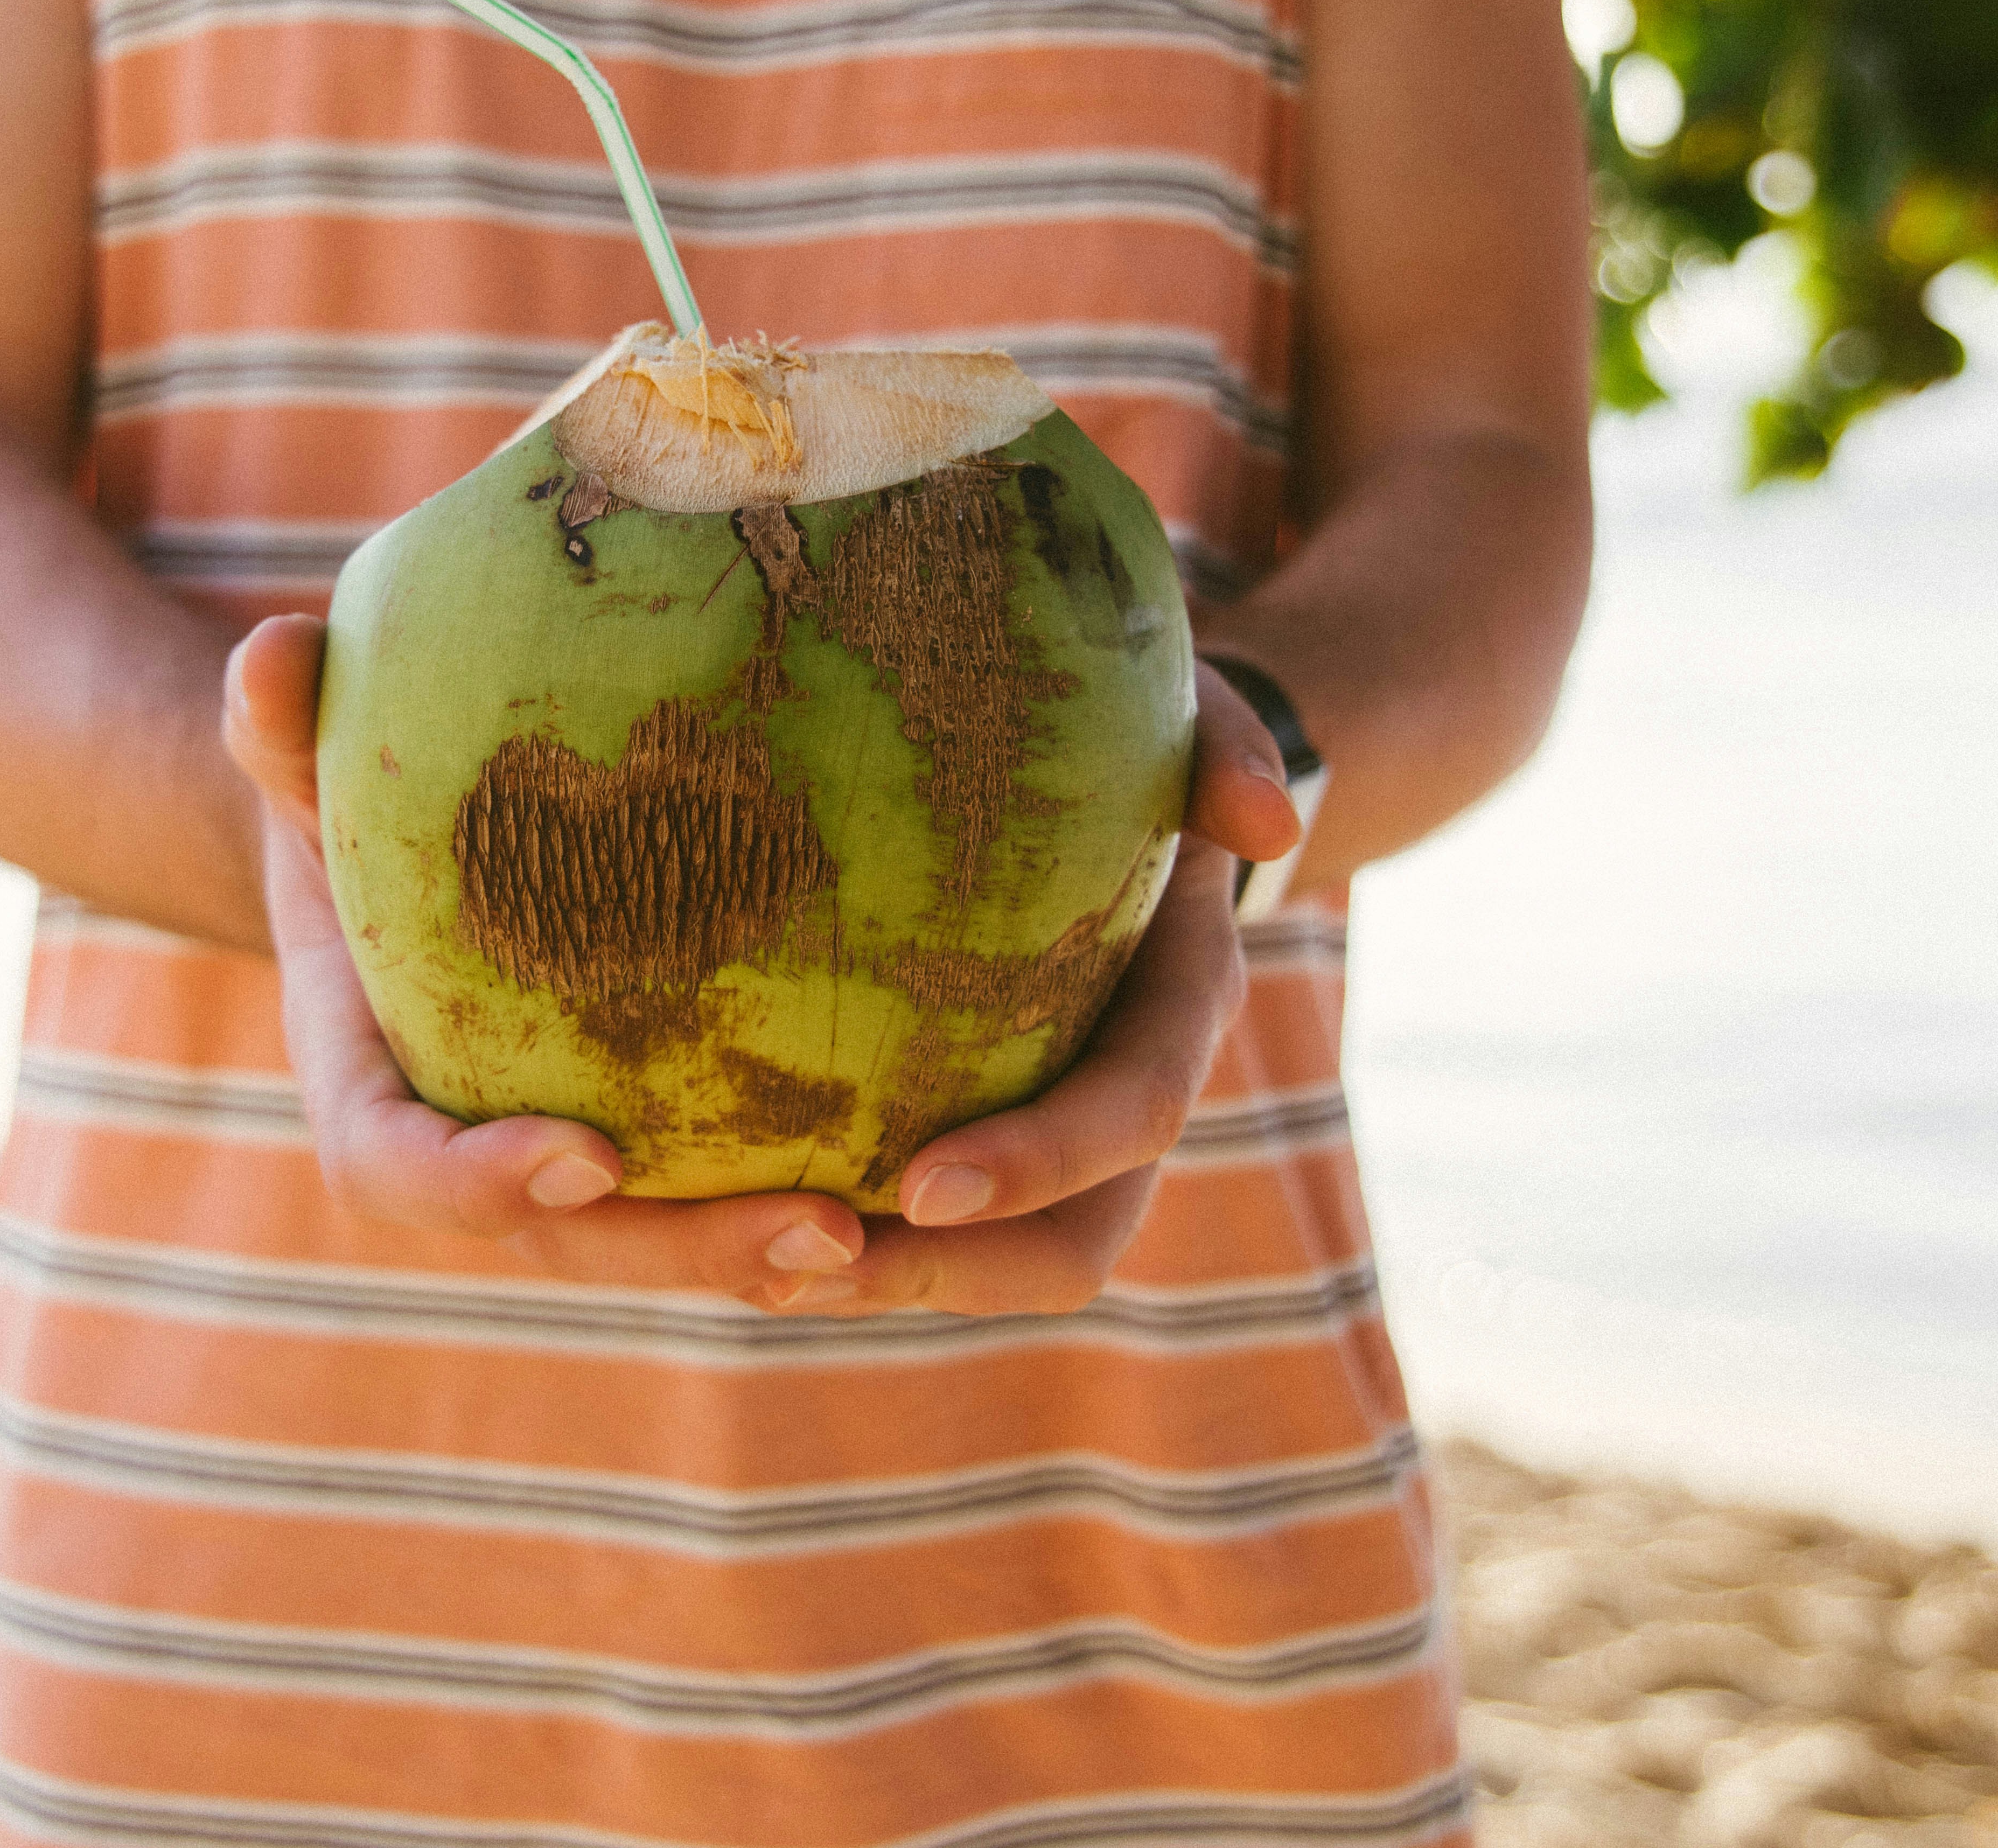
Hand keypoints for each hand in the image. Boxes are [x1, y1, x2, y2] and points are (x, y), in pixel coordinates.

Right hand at [223, 616, 868, 1296]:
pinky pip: (698, 1196)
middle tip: (821, 1232)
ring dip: (756, 1254)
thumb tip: (270, 651)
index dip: (483, 1183)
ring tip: (877, 1237)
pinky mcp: (626, 1147)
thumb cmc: (336, 799)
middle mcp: (457, 1152)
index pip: (398, 1168)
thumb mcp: (301, 763)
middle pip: (563, 1240)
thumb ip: (282, 725)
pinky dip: (781, 1202)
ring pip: (647, 1244)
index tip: (591, 1152)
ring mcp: (545, 1163)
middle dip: (684, 1252)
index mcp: (363, 1084)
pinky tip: (905, 1198)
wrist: (376, 860)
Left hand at [777, 660, 1298, 1316]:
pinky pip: (927, 1222)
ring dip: (884, 1284)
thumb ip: (1228, 748)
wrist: (1128, 779)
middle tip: (807, 1267)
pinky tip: (729, 1227)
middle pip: (1070, 1244)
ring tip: (755, 1273)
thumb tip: (1268, 817)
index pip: (1134, 1111)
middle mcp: (1125, 1093)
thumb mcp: (1187, 713)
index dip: (1044, 1159)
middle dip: (949, 1276)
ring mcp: (1055, 1129)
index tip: (922, 1182)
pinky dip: (844, 1239)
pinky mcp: (979, 1125)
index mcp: (1181, 1004)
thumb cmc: (1140, 730)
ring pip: (995, 1264)